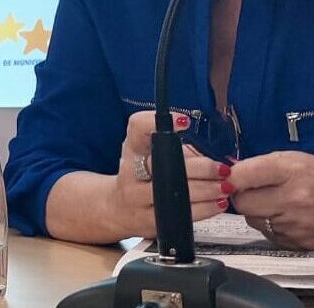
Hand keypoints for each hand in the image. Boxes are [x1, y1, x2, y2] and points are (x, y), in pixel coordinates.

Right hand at [106, 111, 230, 235]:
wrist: (117, 209)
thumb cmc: (141, 178)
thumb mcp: (150, 156)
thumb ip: (179, 152)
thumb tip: (217, 157)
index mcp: (133, 148)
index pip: (137, 127)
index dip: (156, 122)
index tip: (183, 122)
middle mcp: (130, 171)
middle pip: (162, 165)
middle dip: (198, 167)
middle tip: (221, 169)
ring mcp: (136, 197)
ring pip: (173, 193)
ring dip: (206, 190)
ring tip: (225, 187)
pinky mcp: (148, 220)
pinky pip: (179, 215)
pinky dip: (204, 209)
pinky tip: (217, 204)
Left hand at [226, 151, 313, 249]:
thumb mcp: (292, 160)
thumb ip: (258, 166)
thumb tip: (227, 174)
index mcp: (290, 171)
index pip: (240, 176)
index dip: (230, 178)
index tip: (229, 178)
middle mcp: (293, 199)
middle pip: (241, 203)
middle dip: (243, 197)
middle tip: (255, 191)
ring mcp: (295, 224)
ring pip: (253, 220)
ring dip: (258, 212)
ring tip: (278, 203)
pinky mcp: (297, 241)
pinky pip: (268, 234)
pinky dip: (272, 226)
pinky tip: (288, 216)